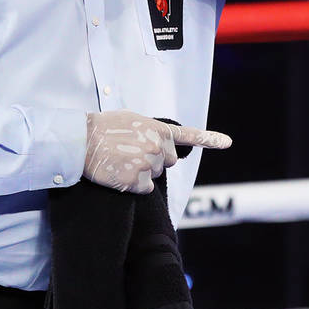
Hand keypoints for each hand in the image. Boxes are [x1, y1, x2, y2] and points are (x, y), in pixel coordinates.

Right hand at [83, 111, 230, 194]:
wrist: (80, 141)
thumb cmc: (102, 128)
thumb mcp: (131, 119)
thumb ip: (150, 129)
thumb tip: (161, 142)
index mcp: (159, 130)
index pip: (189, 136)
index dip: (210, 140)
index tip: (228, 142)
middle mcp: (158, 146)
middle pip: (167, 161)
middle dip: (154, 159)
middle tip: (131, 152)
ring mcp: (149, 164)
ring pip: (155, 175)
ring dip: (142, 172)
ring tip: (121, 160)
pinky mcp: (137, 181)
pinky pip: (144, 189)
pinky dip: (133, 185)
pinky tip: (119, 173)